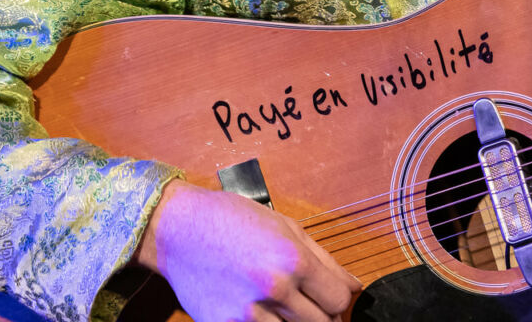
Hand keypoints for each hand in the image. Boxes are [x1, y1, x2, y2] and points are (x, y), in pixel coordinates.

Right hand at [132, 179, 362, 321]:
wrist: (178, 229)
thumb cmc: (232, 219)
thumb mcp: (285, 226)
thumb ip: (324, 259)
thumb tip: (354, 286)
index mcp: (292, 259)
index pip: (340, 299)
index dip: (340, 298)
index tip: (330, 295)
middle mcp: (274, 288)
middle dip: (322, 314)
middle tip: (309, 303)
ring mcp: (248, 313)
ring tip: (284, 307)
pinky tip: (261, 312)